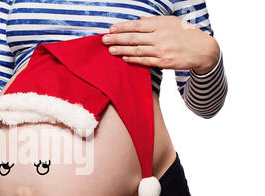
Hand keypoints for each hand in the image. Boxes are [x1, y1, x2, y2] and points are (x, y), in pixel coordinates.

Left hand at [102, 15, 219, 74]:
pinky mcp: (164, 62)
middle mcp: (161, 37)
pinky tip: (124, 58)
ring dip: (121, 50)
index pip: (137, 25)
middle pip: (134, 38)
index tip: (111, 28)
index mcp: (161, 24)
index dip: (123, 27)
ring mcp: (162, 50)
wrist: (203, 50)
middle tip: (104, 39)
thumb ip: (154, 22)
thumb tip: (138, 21)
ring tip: (110, 50)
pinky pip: (145, 61)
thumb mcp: (171, 23)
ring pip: (137, 50)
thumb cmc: (186, 34)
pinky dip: (133, 59)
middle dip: (117, 38)